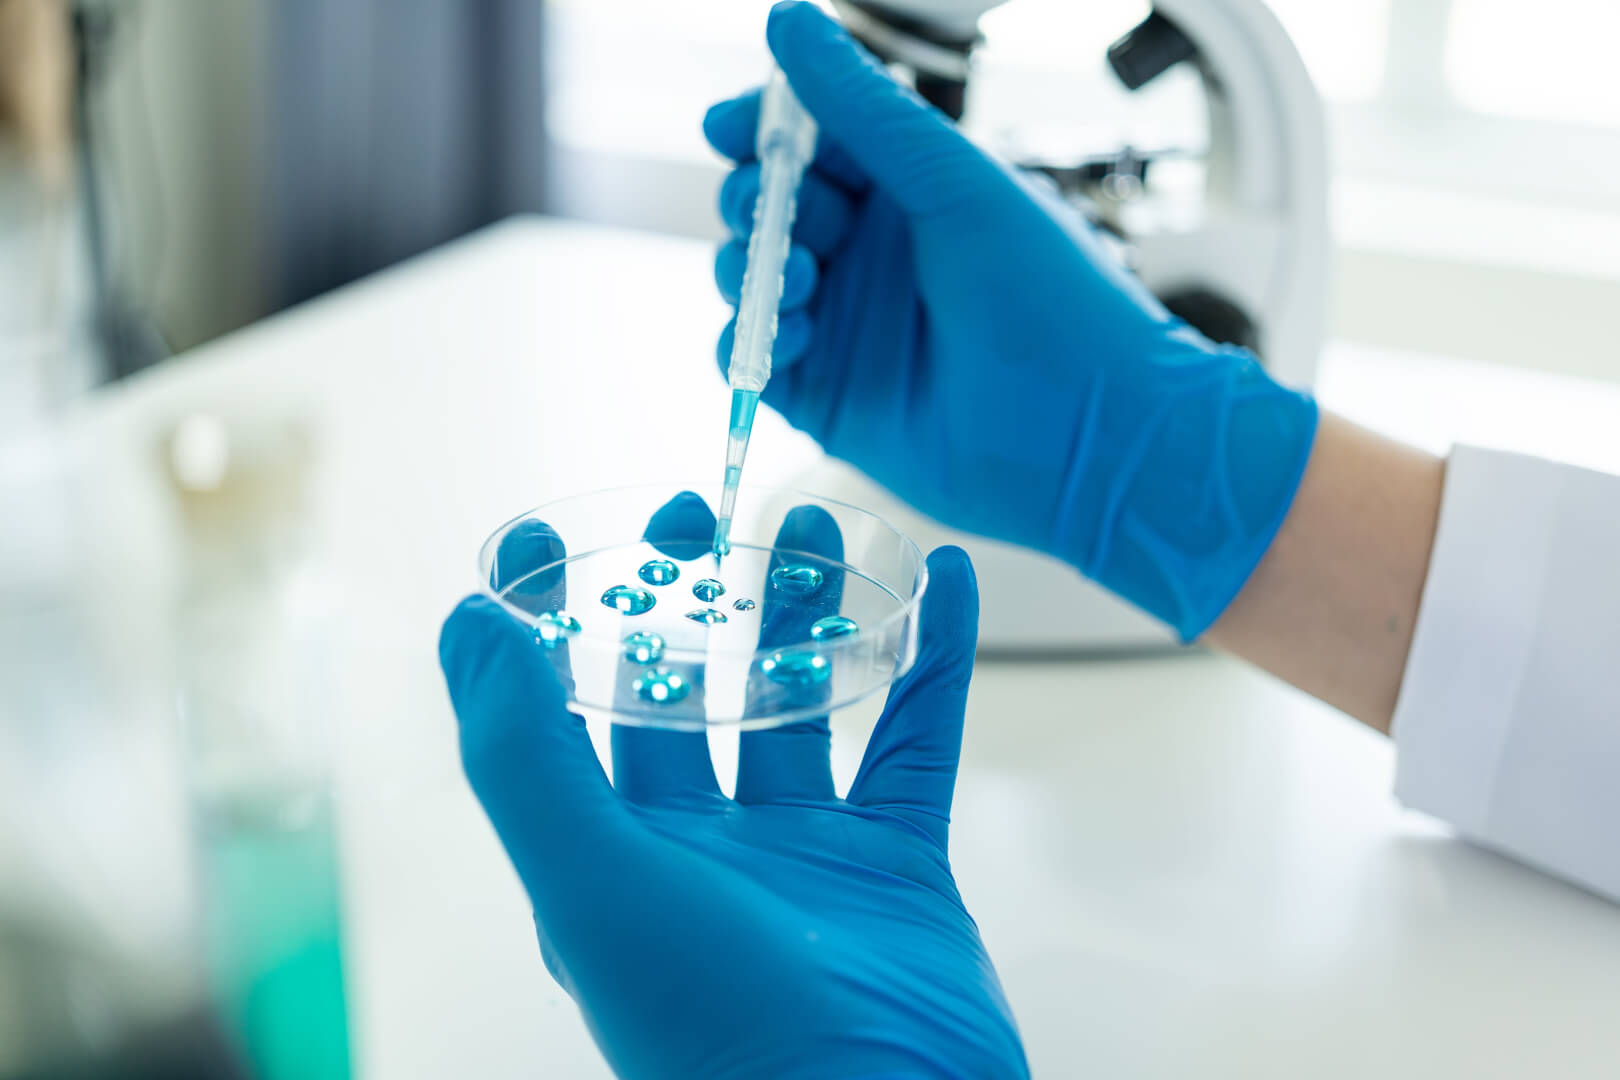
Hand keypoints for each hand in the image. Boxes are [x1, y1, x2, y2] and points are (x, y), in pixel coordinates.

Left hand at [440, 493, 1027, 1079]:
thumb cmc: (718, 1026)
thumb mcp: (593, 883)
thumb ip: (523, 757)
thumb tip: (466, 626)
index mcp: (606, 862)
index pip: (554, 718)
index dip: (539, 624)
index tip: (541, 535)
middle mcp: (698, 854)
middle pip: (685, 696)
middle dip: (683, 601)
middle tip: (693, 514)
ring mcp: (803, 857)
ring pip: (803, 704)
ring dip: (807, 615)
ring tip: (812, 528)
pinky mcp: (899, 865)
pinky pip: (918, 737)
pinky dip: (934, 659)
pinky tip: (946, 583)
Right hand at [706, 1, 1317, 639]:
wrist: (1092, 436)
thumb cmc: (1052, 298)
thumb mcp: (954, 184)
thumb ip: (864, 109)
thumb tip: (788, 18)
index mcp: (907, 194)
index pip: (808, 144)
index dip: (759, 129)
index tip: (727, 125)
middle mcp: (870, 258)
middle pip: (767, 210)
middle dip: (751, 202)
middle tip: (762, 210)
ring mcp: (846, 330)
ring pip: (751, 282)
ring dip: (751, 271)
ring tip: (799, 280)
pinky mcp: (829, 402)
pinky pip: (757, 360)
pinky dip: (749, 342)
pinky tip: (787, 337)